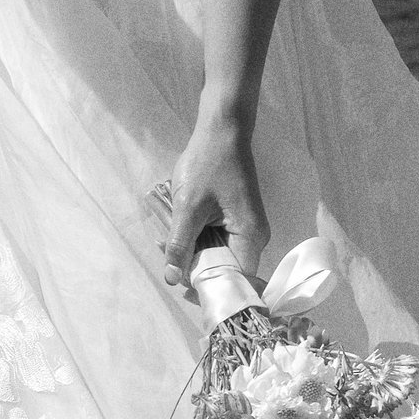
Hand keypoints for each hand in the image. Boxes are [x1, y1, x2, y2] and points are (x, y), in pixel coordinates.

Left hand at [162, 98, 269, 288]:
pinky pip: (216, 241)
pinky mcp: (235, 221)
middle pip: (225, 270)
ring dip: (191, 253)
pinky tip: (175, 229)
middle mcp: (254, 239)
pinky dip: (195, 239)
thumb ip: (180, 246)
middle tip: (165, 255)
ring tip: (165, 239)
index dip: (208, 288)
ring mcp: (245, 230)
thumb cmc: (207, 164)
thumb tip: (172, 280)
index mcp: (250, 238)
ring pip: (217, 256)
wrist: (221, 130)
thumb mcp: (188, 207)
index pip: (235, 281)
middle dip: (193, 268)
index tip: (180, 284)